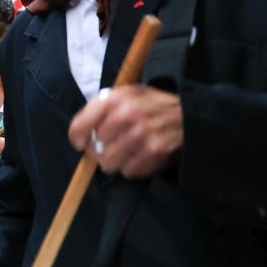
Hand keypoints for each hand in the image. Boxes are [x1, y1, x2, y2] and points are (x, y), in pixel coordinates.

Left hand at [67, 85, 182, 178]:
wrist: (189, 114)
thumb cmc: (152, 106)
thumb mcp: (128, 94)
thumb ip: (102, 109)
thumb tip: (80, 134)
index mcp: (115, 98)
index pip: (79, 127)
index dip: (78, 139)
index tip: (81, 143)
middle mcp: (126, 115)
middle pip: (94, 150)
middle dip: (100, 152)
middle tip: (112, 147)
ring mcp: (140, 134)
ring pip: (108, 163)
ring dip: (116, 162)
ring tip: (127, 152)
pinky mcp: (154, 151)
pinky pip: (128, 171)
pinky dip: (133, 167)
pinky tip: (142, 155)